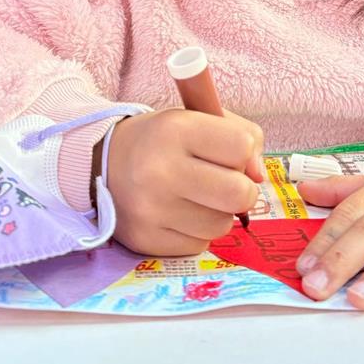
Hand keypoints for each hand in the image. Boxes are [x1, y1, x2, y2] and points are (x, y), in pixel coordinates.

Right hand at [103, 108, 263, 256]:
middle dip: (242, 190)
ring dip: (218, 213)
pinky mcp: (146, 241)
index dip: (243, 152)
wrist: (103, 164)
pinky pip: (199, 244)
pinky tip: (179, 214)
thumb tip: (259, 176)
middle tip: (225, 183)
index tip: (228, 154)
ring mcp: (151, 210)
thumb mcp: (197, 119)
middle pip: (239, 193)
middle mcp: (161, 170)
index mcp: (175, 130)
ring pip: (222, 224)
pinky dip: (197, 231)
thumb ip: (242, 135)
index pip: (241, 146)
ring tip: (197, 197)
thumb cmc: (162, 140)